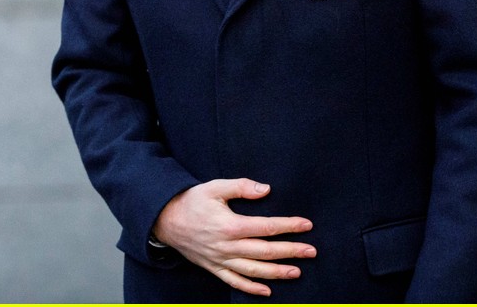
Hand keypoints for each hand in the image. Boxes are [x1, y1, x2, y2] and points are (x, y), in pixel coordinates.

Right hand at [153, 178, 314, 296]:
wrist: (164, 219)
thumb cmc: (191, 201)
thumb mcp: (214, 187)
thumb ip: (241, 186)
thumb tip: (265, 189)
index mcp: (230, 225)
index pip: (267, 227)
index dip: (289, 226)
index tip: (306, 225)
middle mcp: (228, 246)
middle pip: (266, 251)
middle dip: (291, 251)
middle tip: (311, 251)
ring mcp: (221, 259)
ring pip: (254, 270)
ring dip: (277, 272)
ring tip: (296, 271)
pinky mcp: (213, 267)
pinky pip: (234, 281)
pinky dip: (251, 288)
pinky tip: (267, 291)